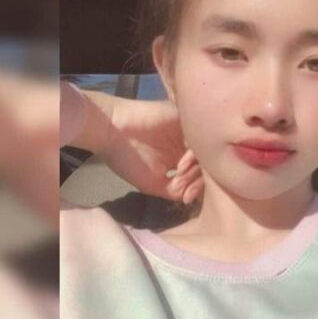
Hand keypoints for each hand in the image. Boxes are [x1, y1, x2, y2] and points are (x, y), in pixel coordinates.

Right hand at [76, 89, 204, 203]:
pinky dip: (193, 156)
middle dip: (198, 180)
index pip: (198, 174)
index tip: (186, 198)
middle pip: (205, 164)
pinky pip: (199, 139)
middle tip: (185, 190)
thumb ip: (175, 190)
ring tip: (178, 174)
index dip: (196, 188)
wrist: (112, 130)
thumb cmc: (128, 159)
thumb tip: (192, 197)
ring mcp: (187, 133)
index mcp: (179, 158)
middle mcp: (185, 146)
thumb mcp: (153, 184)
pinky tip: (180, 165)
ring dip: (194, 169)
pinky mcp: (185, 120)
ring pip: (204, 154)